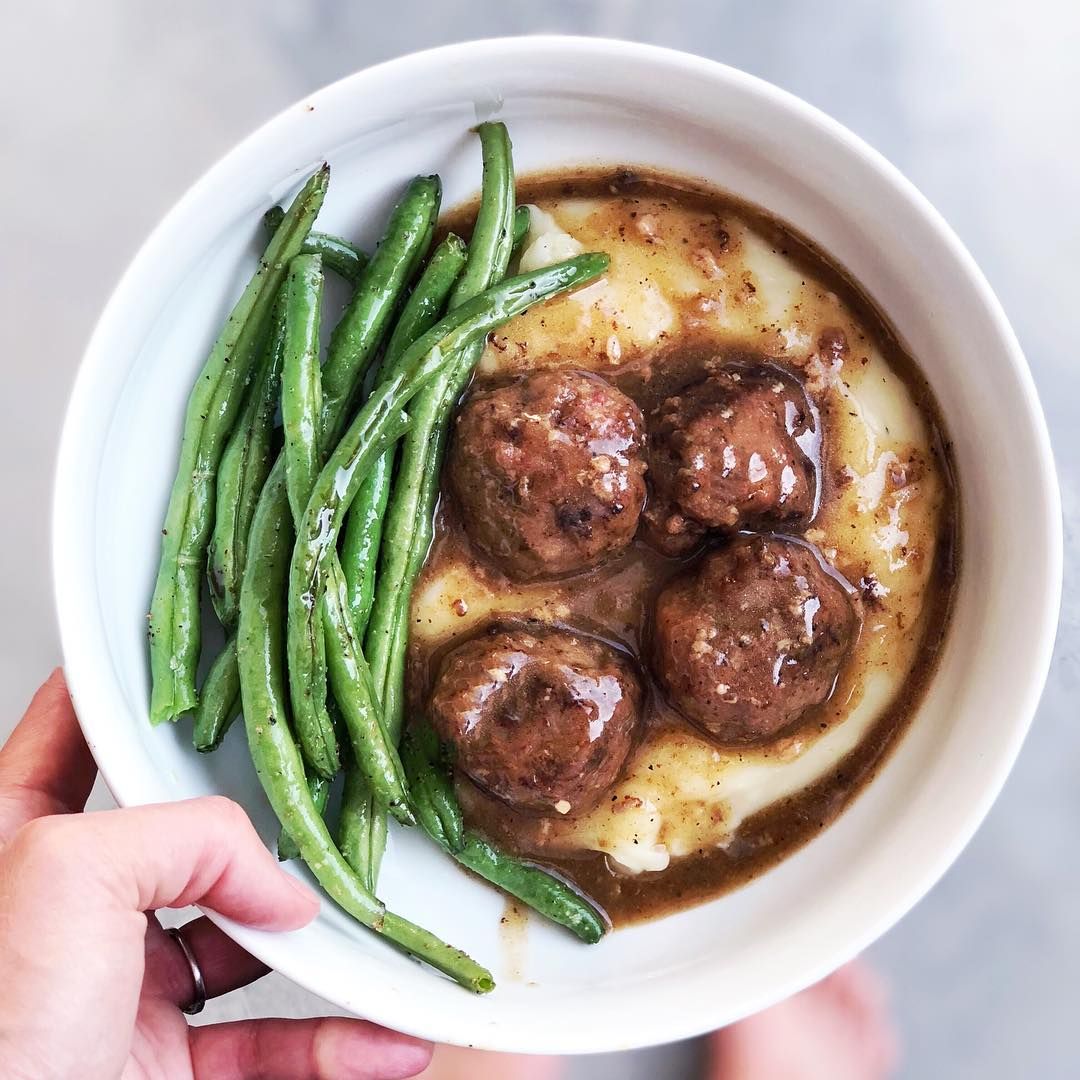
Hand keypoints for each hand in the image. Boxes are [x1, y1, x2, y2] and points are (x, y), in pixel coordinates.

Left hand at [0, 670, 432, 1078]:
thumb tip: (276, 884)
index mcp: (21, 840)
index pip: (74, 734)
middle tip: (330, 797)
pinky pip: (267, 1042)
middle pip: (189, 836)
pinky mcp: (163, 1062)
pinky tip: (381, 1035)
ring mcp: (123, 987)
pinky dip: (333, 1041)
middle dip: (268, 824)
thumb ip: (185, 836)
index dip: (134, 691)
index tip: (202, 658)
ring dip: (325, 945)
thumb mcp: (69, 876)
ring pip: (246, 942)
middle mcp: (74, 908)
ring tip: (381, 926)